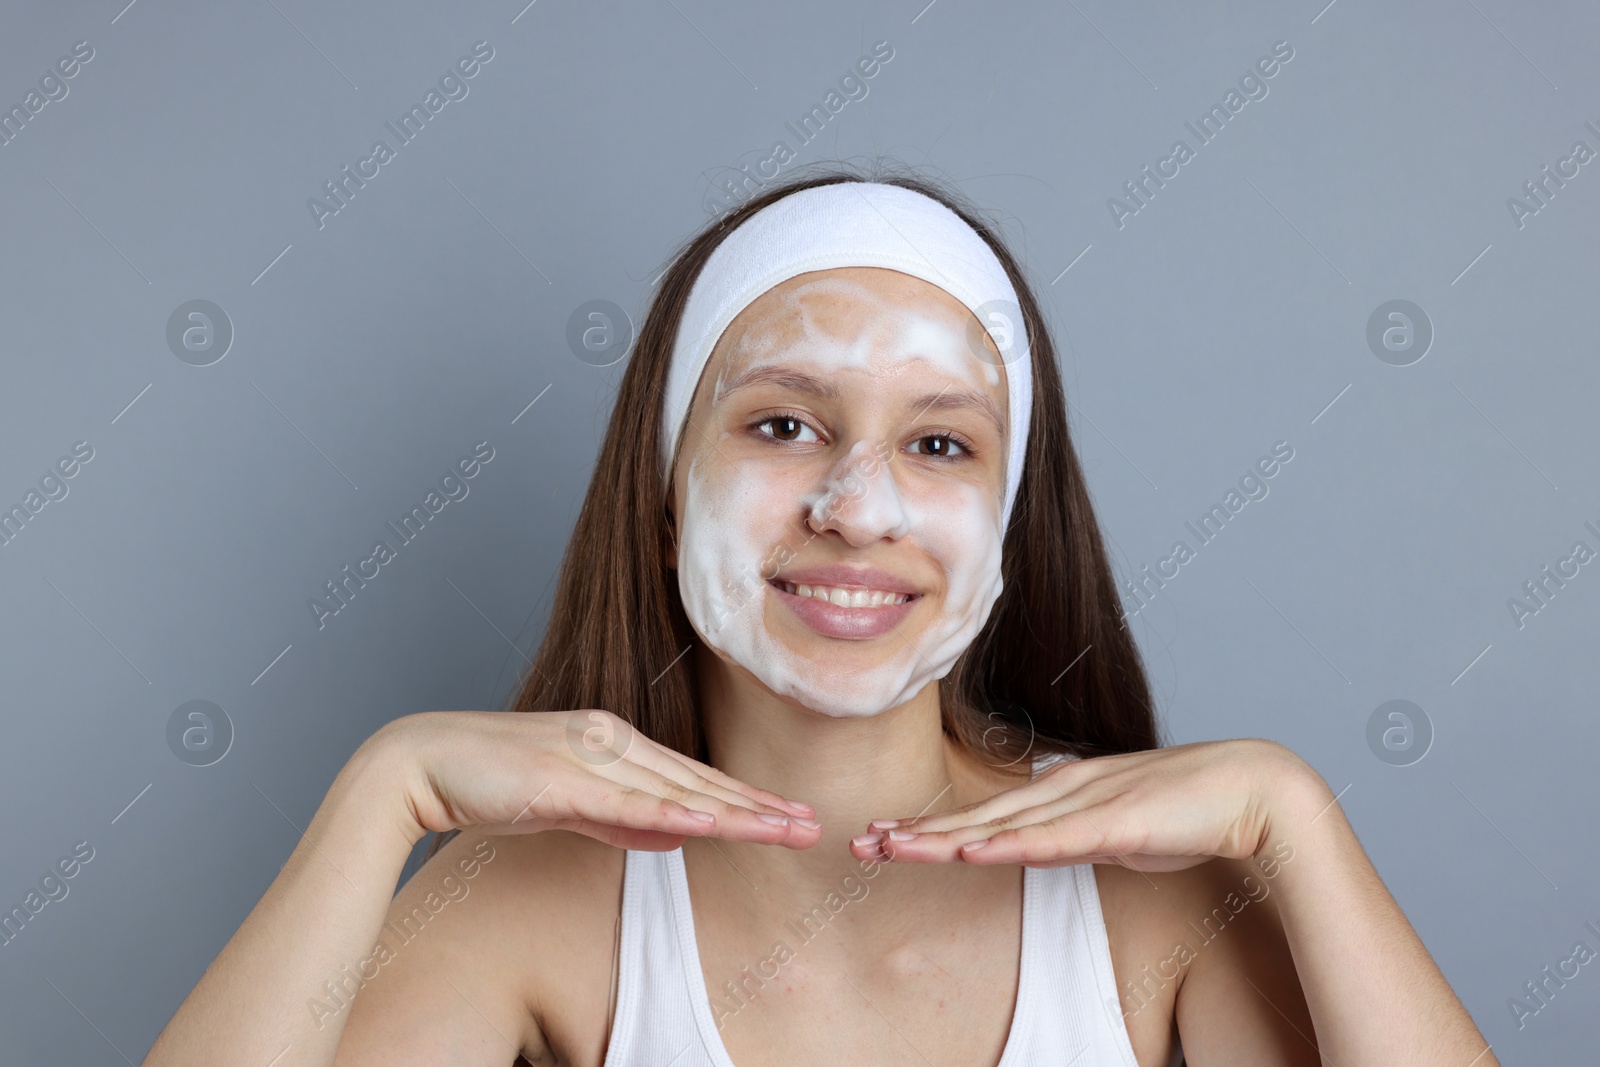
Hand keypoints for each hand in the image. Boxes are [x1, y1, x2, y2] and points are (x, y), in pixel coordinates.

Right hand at [367, 709, 823, 851]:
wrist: (422, 763)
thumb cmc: (490, 783)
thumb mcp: (570, 804)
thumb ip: (622, 819)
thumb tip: (678, 833)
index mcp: (615, 743)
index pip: (693, 776)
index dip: (745, 798)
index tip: (787, 814)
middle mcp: (612, 741)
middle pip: (699, 780)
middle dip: (759, 805)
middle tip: (811, 823)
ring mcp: (589, 757)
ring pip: (677, 790)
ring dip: (735, 812)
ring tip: (782, 829)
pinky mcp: (562, 779)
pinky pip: (625, 802)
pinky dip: (670, 812)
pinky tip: (710, 824)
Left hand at [848, 739, 1321, 869]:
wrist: (1252, 788)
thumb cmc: (1187, 810)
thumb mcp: (1115, 828)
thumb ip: (1077, 835)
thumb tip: (1044, 845)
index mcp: (1061, 790)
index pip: (984, 814)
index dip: (932, 828)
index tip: (885, 838)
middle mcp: (1062, 790)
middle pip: (976, 817)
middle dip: (916, 833)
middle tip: (861, 845)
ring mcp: (1085, 804)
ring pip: (999, 827)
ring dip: (943, 841)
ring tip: (892, 851)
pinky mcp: (1113, 823)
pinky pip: (1049, 840)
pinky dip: (1004, 847)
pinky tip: (968, 855)